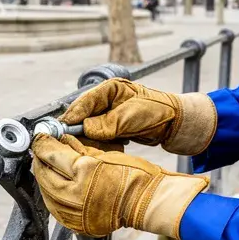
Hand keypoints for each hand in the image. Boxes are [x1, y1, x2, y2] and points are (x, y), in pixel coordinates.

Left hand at [31, 133, 208, 238]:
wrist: (146, 202)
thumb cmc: (133, 175)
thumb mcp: (105, 154)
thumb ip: (78, 148)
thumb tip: (60, 140)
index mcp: (84, 172)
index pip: (52, 155)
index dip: (42, 144)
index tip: (40, 138)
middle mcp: (75, 195)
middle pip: (44, 175)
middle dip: (40, 161)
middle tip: (41, 151)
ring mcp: (75, 214)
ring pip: (46, 193)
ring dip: (44, 179)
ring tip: (48, 167)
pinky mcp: (77, 225)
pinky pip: (55, 209)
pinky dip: (52, 196)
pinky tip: (56, 186)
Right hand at [60, 78, 216, 155]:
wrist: (175, 123)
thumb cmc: (159, 111)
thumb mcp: (133, 116)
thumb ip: (109, 122)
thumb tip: (86, 129)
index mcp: (110, 89)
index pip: (85, 101)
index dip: (73, 115)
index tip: (63, 127)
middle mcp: (106, 101)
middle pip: (83, 115)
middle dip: (77, 129)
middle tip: (68, 141)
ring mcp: (108, 114)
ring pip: (89, 128)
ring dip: (88, 139)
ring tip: (84, 147)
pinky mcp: (112, 128)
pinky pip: (99, 136)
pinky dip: (98, 144)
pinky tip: (100, 150)